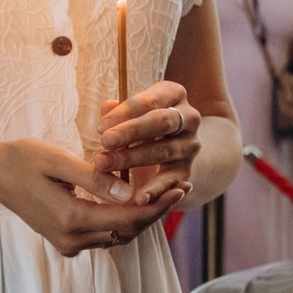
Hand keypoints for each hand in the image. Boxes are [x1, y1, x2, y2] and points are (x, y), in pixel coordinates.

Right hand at [0, 138, 169, 257]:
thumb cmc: (23, 160)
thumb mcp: (58, 161)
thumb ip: (94, 179)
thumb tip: (130, 192)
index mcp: (71, 219)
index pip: (127, 217)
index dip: (157, 204)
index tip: (180, 186)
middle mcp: (71, 239)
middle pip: (127, 230)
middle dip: (156, 211)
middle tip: (182, 187)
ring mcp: (68, 244)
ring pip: (118, 235)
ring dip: (142, 217)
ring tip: (167, 192)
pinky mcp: (66, 241)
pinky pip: (104, 235)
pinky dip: (124, 220)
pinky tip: (138, 200)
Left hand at [94, 81, 201, 208]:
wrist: (172, 148)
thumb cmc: (142, 124)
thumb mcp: (132, 114)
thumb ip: (119, 111)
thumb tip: (106, 108)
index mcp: (173, 94)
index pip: (150, 100)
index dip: (124, 112)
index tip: (101, 126)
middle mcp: (189, 117)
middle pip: (161, 121)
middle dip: (131, 132)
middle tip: (105, 142)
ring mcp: (190, 144)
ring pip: (163, 150)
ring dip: (132, 158)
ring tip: (104, 165)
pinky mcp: (187, 170)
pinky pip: (172, 180)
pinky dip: (156, 190)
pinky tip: (138, 198)